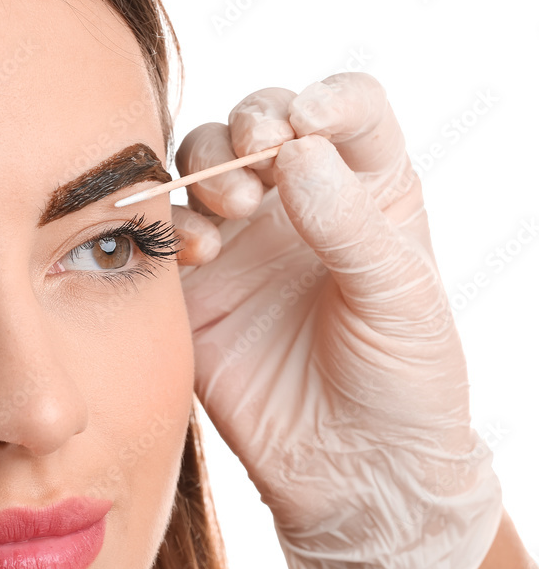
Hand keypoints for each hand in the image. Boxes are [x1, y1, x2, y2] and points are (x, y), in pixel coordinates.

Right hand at [169, 72, 503, 568]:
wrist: (351, 469)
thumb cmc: (402, 381)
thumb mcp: (398, 296)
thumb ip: (349, 221)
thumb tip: (295, 153)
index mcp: (367, 193)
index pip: (348, 111)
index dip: (325, 99)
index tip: (307, 122)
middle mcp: (298, 206)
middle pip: (260, 123)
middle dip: (250, 127)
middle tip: (256, 160)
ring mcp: (241, 243)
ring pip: (201, 165)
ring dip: (207, 168)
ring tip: (230, 211)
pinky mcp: (195, 286)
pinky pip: (166, 232)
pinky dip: (171, 224)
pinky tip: (197, 252)